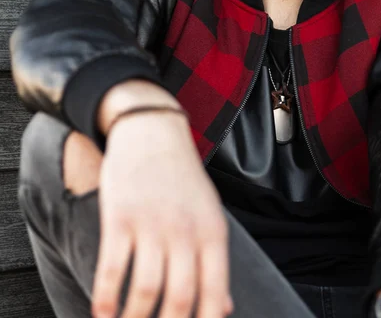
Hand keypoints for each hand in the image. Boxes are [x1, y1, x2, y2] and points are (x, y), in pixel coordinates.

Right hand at [90, 109, 233, 317]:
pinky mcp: (120, 218)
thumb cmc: (184, 180)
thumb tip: (225, 309)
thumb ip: (215, 262)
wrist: (154, 132)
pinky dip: (105, 300)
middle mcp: (186, 232)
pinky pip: (112, 270)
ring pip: (144, 292)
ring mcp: (152, 224)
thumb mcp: (210, 215)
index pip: (214, 296)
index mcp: (213, 234)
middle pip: (178, 302)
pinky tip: (102, 315)